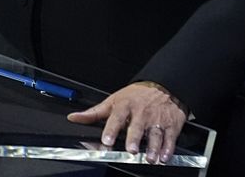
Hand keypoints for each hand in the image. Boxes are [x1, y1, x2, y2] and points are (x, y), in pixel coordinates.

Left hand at [67, 81, 187, 163]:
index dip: (111, 130)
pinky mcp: (171, 125)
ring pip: (155, 134)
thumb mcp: (113, 100)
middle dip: (134, 139)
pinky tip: (165, 156)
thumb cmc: (136, 96)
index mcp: (125, 106)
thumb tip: (74, 118)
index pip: (116, 118)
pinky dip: (168, 148)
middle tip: (131, 150)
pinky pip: (170, 137)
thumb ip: (94, 113)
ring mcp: (157, 119)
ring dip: (153, 147)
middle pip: (137, 127)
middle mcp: (141, 113)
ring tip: (151, 158)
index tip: (106, 140)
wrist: (164, 86)